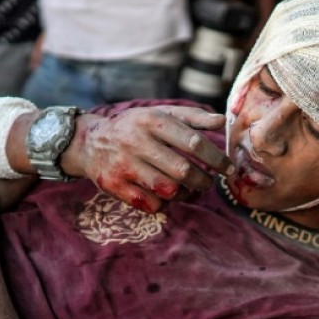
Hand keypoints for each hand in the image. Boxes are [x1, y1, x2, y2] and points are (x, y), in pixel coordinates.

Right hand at [69, 105, 231, 212]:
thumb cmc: (135, 127)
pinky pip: (150, 204)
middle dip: (202, 181)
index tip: (227, 168)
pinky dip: (164, 204)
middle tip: (208, 183)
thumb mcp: (160, 114)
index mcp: (152, 121)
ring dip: (185, 194)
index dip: (215, 158)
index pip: (192, 142)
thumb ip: (192, 117)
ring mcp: (124, 166)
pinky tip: (166, 196)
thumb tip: (221, 121)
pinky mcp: (115, 186)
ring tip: (189, 190)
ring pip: (167, 190)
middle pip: (182, 170)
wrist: (90, 142)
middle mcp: (136, 142)